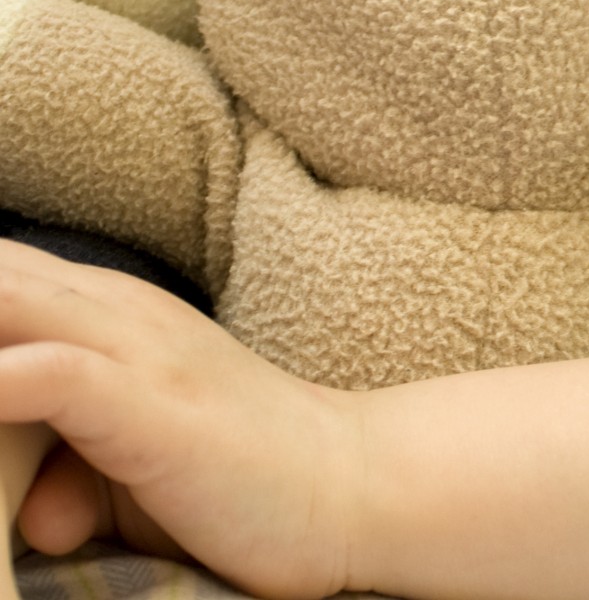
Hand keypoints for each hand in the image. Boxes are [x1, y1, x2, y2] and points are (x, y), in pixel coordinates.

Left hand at [0, 241, 588, 599]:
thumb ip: (59, 473)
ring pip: (11, 299)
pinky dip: (2, 377)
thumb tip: (28, 517)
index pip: (1, 272)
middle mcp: (117, 313)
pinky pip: (57, 374)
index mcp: (106, 311)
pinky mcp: (157, 405)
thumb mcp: (124, 471)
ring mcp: (140, 353)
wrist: (352, 483)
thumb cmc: (236, 477)